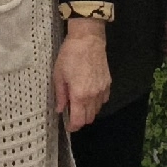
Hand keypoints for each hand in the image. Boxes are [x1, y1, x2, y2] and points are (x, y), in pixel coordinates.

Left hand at [54, 17, 111, 131]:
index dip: (73, 127)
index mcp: (79, 95)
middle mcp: (93, 96)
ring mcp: (102, 90)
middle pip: (89, 118)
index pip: (79, 120)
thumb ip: (60, 95)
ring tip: (79, 103)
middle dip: (80, 120)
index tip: (68, 126)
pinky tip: (89, 95)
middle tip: (72, 113)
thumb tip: (61, 109)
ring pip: (97, 110)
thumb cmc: (69, 55)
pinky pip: (103, 100)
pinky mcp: (108, 83)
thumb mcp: (58, 75)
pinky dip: (96, 102)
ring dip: (88, 111)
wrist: (88, 40)